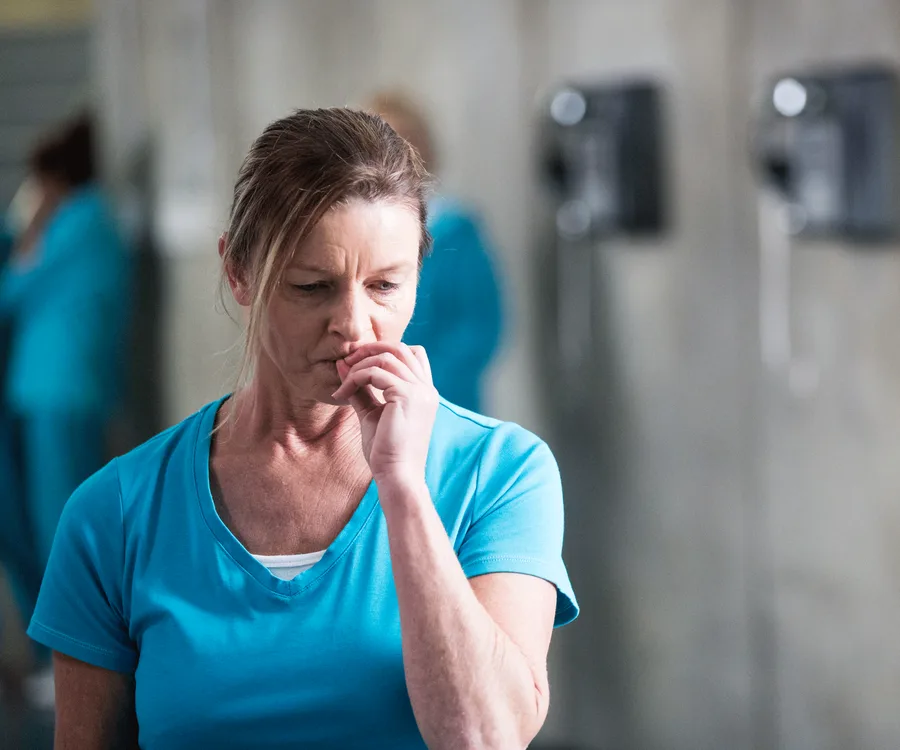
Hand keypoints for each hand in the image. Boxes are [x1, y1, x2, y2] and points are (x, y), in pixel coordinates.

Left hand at [332, 342, 437, 486]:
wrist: (397, 476)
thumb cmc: (386, 452)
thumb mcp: (371, 414)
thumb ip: (361, 388)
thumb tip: (342, 363)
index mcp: (425, 393)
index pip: (413, 354)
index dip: (385, 350)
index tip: (359, 362)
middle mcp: (426, 388)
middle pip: (400, 347)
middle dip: (370, 349)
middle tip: (346, 361)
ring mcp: (420, 391)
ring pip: (386, 357)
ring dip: (358, 365)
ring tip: (343, 383)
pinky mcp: (407, 396)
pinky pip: (375, 373)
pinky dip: (354, 378)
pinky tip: (342, 394)